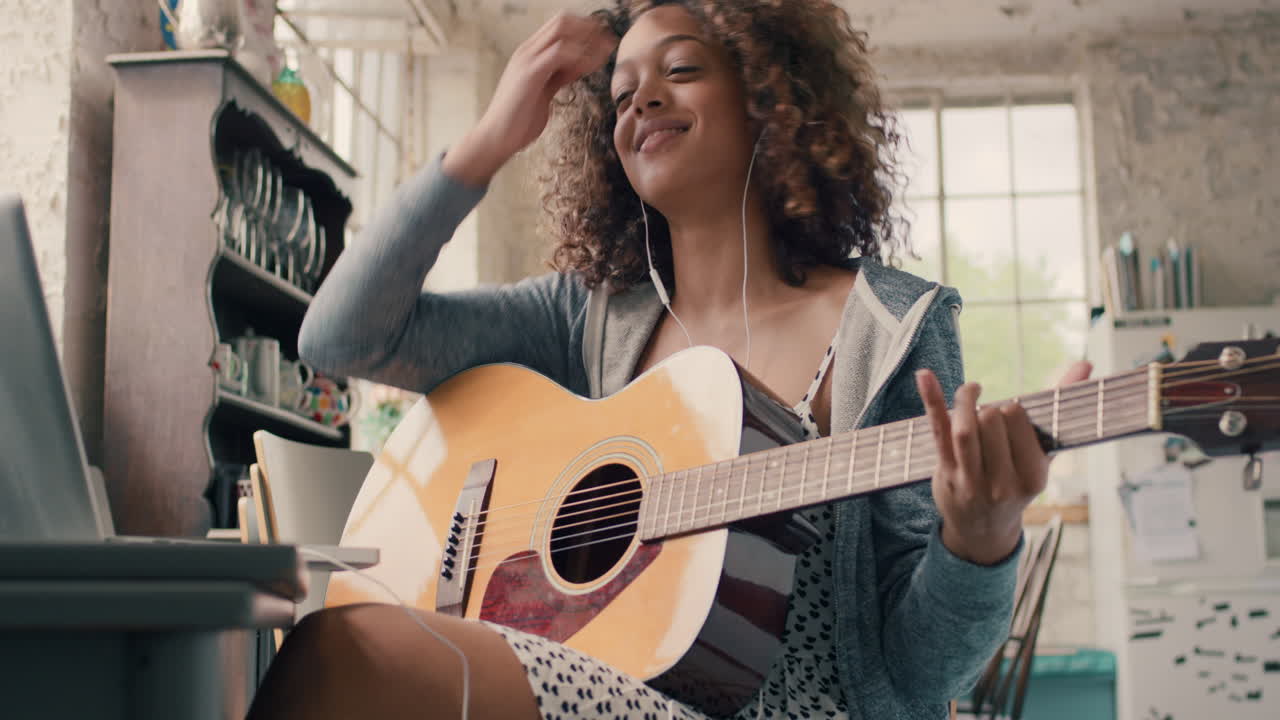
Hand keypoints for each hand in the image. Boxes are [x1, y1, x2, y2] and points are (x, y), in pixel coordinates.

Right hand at [443, 12, 617, 185]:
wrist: (496, 137)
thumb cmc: (519, 119)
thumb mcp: (545, 91)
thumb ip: (560, 75)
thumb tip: (581, 64)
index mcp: (530, 53)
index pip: (559, 26)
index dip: (584, 28)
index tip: (604, 39)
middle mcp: (527, 51)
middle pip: (562, 21)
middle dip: (590, 27)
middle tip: (610, 40)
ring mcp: (527, 59)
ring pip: (562, 31)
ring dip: (589, 38)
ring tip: (608, 49)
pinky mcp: (530, 72)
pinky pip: (561, 53)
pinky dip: (581, 56)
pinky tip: (594, 64)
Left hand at [916, 361, 1092, 564]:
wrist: (983, 531)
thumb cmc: (1016, 483)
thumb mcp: (1043, 455)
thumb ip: (1060, 409)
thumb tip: (1085, 364)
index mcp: (1033, 476)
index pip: (1018, 420)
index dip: (1011, 409)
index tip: (1010, 417)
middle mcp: (1002, 482)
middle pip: (991, 420)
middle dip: (989, 407)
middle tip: (989, 416)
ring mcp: (970, 481)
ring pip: (965, 429)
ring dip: (965, 400)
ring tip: (971, 392)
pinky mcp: (945, 475)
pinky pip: (937, 431)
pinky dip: (931, 400)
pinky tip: (924, 375)